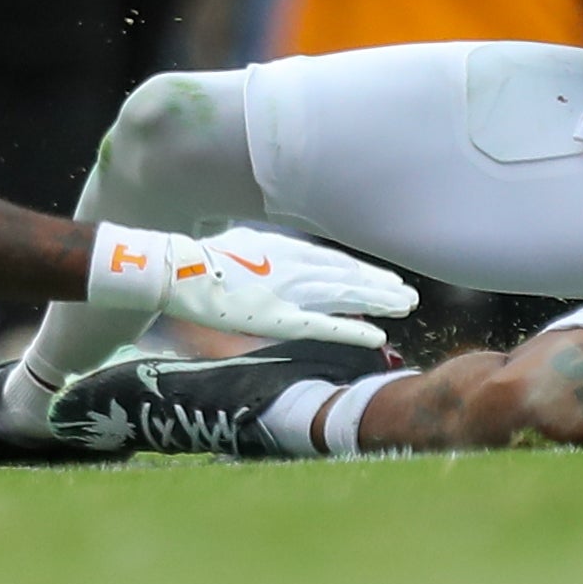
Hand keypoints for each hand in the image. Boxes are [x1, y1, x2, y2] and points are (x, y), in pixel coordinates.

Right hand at [88, 225, 417, 348]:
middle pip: (346, 276)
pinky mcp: (278, 316)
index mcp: (282, 248)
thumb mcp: (240, 246)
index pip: (333, 261)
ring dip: (377, 302)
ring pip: (344, 296)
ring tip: (404, 307)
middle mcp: (292, 264)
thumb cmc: (197, 262)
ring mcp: (287, 289)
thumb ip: (264, 254)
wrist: (173, 269)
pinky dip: (353, 329)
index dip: (362, 272)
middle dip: (380, 286)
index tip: (386, 279)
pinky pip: (324, 324)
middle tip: (409, 295)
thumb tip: (274, 258)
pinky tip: (377, 337)